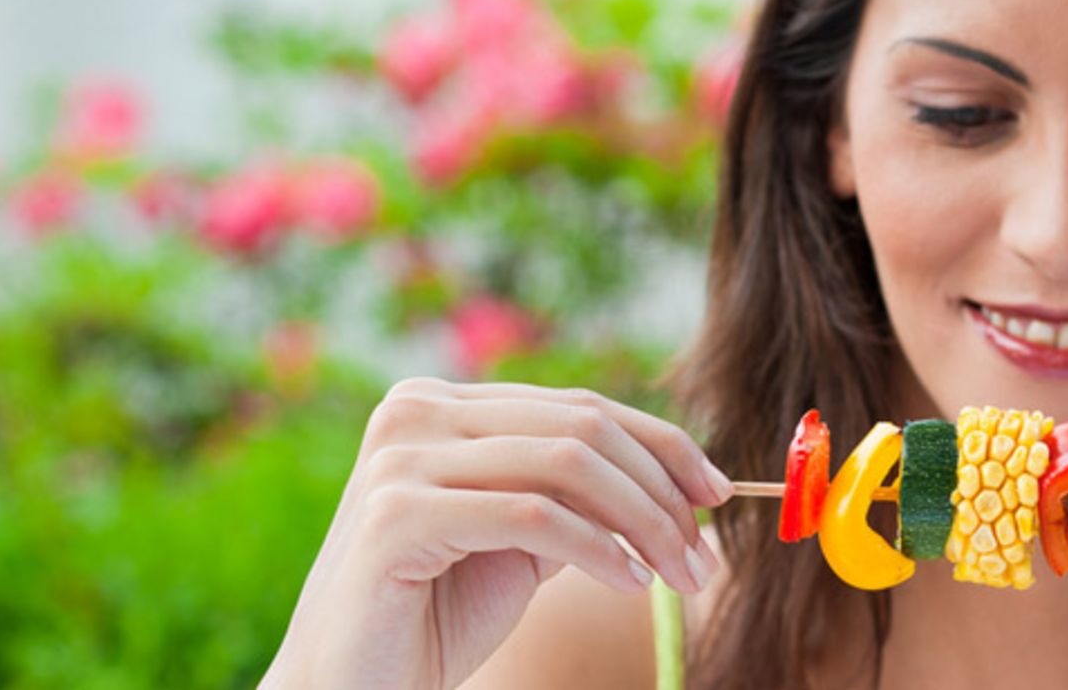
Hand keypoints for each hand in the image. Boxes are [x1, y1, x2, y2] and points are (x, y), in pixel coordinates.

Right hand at [260, 377, 730, 688]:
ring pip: (566, 465)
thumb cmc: (434, 615)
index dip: (661, 444)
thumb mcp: (521, 542)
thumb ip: (577, 499)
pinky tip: (627, 582)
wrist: (348, 683)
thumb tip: (680, 481)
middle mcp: (417, 411)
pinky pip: (532, 516)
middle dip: (662, 489)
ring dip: (643, 522)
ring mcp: (401, 458)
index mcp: (442, 406)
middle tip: (704, 553)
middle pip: (581, 427)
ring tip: (678, 575)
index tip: (718, 492)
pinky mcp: (397, 513)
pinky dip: (595, 548)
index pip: (579, 406)